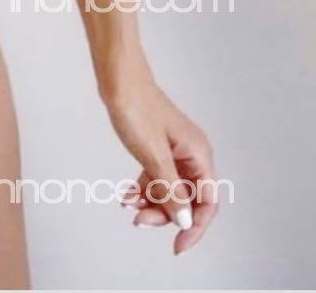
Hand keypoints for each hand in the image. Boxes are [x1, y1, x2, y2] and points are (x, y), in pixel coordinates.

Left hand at [104, 72, 218, 253]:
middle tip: (140, 220)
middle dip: (166, 214)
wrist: (117, 78)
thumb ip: (170, 191)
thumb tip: (186, 221)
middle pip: (187, 198)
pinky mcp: (159, 147)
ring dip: (152, 202)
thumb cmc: (136, 107)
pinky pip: (157, 178)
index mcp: (199, 154)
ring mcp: (175, 151)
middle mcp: (192, 154)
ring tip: (129, 204)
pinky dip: (144, 188)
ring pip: (170, 190)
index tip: (178, 246)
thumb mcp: (153, 155)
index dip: (196, 227)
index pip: (207, 202)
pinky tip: (128, 194)